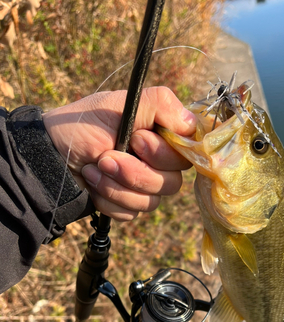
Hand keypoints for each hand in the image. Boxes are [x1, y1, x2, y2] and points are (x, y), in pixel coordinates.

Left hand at [43, 87, 196, 220]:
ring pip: (153, 201)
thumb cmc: (80, 126)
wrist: (49, 159)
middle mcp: (158, 161)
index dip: (166, 152)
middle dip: (135, 171)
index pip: (189, 151)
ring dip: (118, 186)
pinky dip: (109, 199)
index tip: (138, 140)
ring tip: (94, 169)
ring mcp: (145, 185)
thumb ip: (159, 104)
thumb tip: (192, 123)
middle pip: (174, 181)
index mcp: (160, 134)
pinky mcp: (130, 205)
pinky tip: (93, 185)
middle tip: (106, 156)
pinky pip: (133, 213)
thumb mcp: (118, 105)